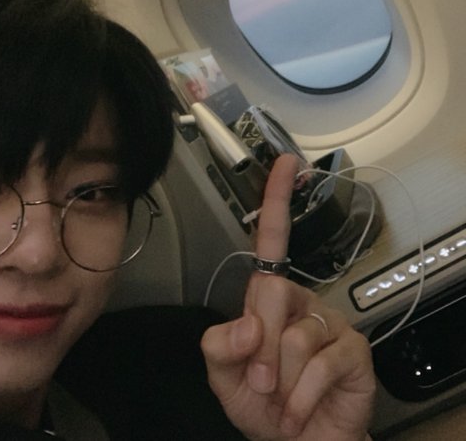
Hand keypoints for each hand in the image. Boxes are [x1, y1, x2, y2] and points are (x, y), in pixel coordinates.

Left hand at [201, 154, 375, 439]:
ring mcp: (330, 322)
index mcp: (270, 299)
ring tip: (281, 396)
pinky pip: (320, 362)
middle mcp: (302, 300)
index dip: (278, 200)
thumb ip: (220, 345)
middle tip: (261, 380)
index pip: (273, 240)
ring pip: (295, 335)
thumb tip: (249, 322)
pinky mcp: (353, 349)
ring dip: (280, 376)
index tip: (286, 165)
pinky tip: (301, 406)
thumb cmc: (263, 403)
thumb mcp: (224, 375)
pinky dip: (300, 394)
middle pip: (271, 294)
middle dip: (260, 347)